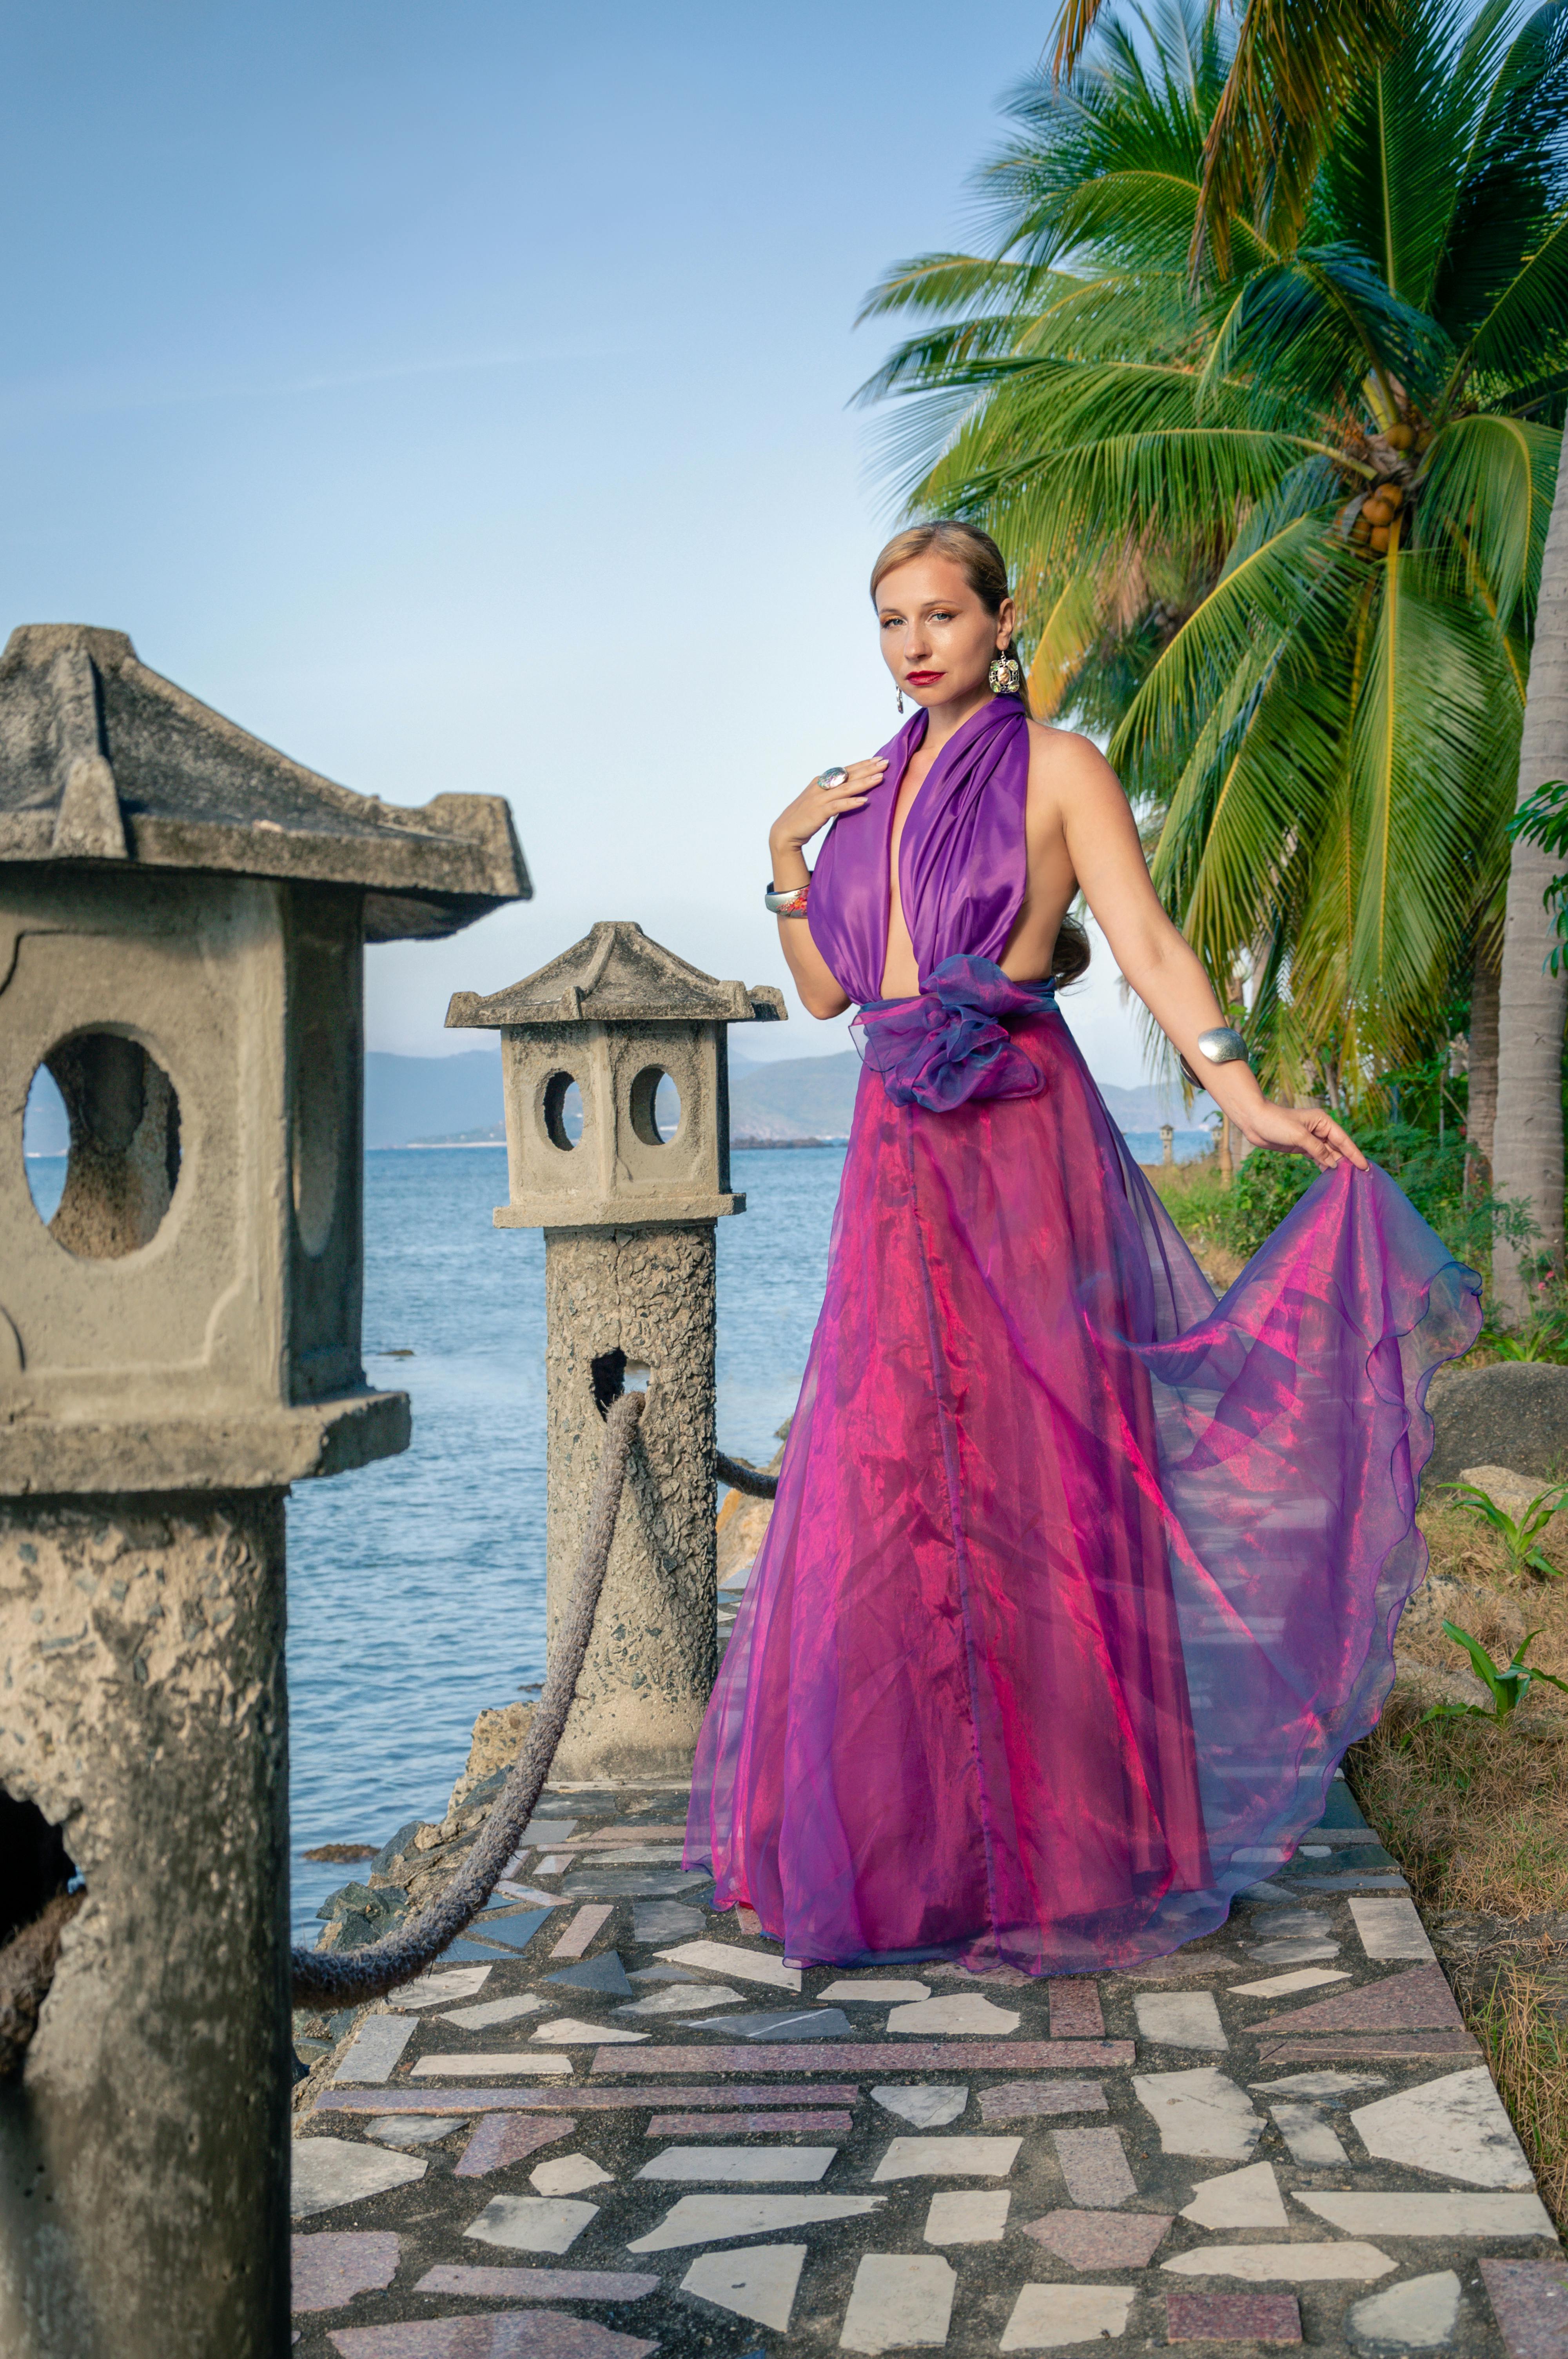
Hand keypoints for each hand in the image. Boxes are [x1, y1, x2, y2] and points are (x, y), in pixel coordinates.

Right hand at [770, 757, 887, 854]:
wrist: (785, 831)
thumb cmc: (804, 816)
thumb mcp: (819, 800)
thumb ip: (833, 793)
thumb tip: (851, 790)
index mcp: (821, 781)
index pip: (845, 770)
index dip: (862, 764)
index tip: (878, 759)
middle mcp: (820, 787)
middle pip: (848, 776)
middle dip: (868, 769)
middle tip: (885, 763)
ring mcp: (819, 799)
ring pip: (845, 788)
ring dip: (863, 782)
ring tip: (880, 778)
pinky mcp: (818, 812)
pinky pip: (838, 806)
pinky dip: (851, 803)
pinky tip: (864, 801)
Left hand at [1239, 1098, 1367, 1171]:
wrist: (1254, 1121)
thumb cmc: (1276, 1123)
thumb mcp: (1299, 1136)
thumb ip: (1318, 1150)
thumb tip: (1333, 1163)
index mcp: (1323, 1121)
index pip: (1343, 1140)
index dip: (1354, 1154)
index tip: (1364, 1167)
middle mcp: (1320, 1129)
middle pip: (1338, 1147)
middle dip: (1348, 1161)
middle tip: (1360, 1177)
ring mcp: (1311, 1138)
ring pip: (1329, 1153)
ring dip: (1336, 1164)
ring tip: (1348, 1179)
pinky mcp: (1302, 1146)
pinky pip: (1318, 1157)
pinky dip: (1324, 1165)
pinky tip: (1330, 1175)